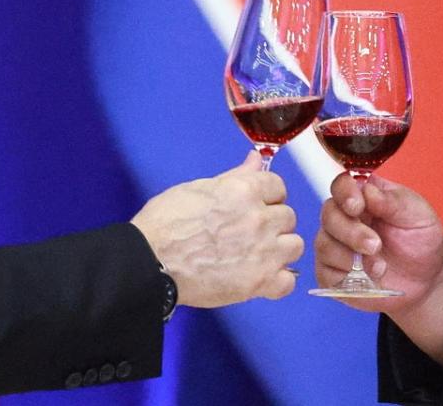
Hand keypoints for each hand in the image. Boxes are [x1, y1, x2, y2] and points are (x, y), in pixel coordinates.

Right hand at [131, 151, 301, 306]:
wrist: (149, 263)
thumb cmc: (165, 224)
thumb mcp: (197, 188)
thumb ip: (234, 176)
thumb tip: (255, 160)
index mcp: (244, 190)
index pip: (278, 186)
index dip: (266, 196)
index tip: (255, 205)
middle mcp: (258, 218)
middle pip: (288, 216)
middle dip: (272, 222)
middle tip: (250, 233)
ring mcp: (262, 252)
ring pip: (294, 246)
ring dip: (279, 250)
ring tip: (257, 255)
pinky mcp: (258, 283)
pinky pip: (288, 282)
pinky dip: (276, 281)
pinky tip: (260, 278)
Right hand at [315, 173, 442, 364]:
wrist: (427, 280)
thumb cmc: (420, 240)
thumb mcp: (417, 214)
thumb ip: (392, 202)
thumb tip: (367, 190)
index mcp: (364, 197)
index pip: (342, 185)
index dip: (345, 193)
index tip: (357, 206)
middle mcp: (346, 218)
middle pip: (329, 214)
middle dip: (351, 231)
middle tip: (375, 245)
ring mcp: (337, 246)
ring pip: (324, 243)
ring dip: (351, 256)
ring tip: (380, 267)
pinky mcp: (333, 274)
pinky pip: (325, 272)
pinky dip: (345, 276)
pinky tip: (367, 278)